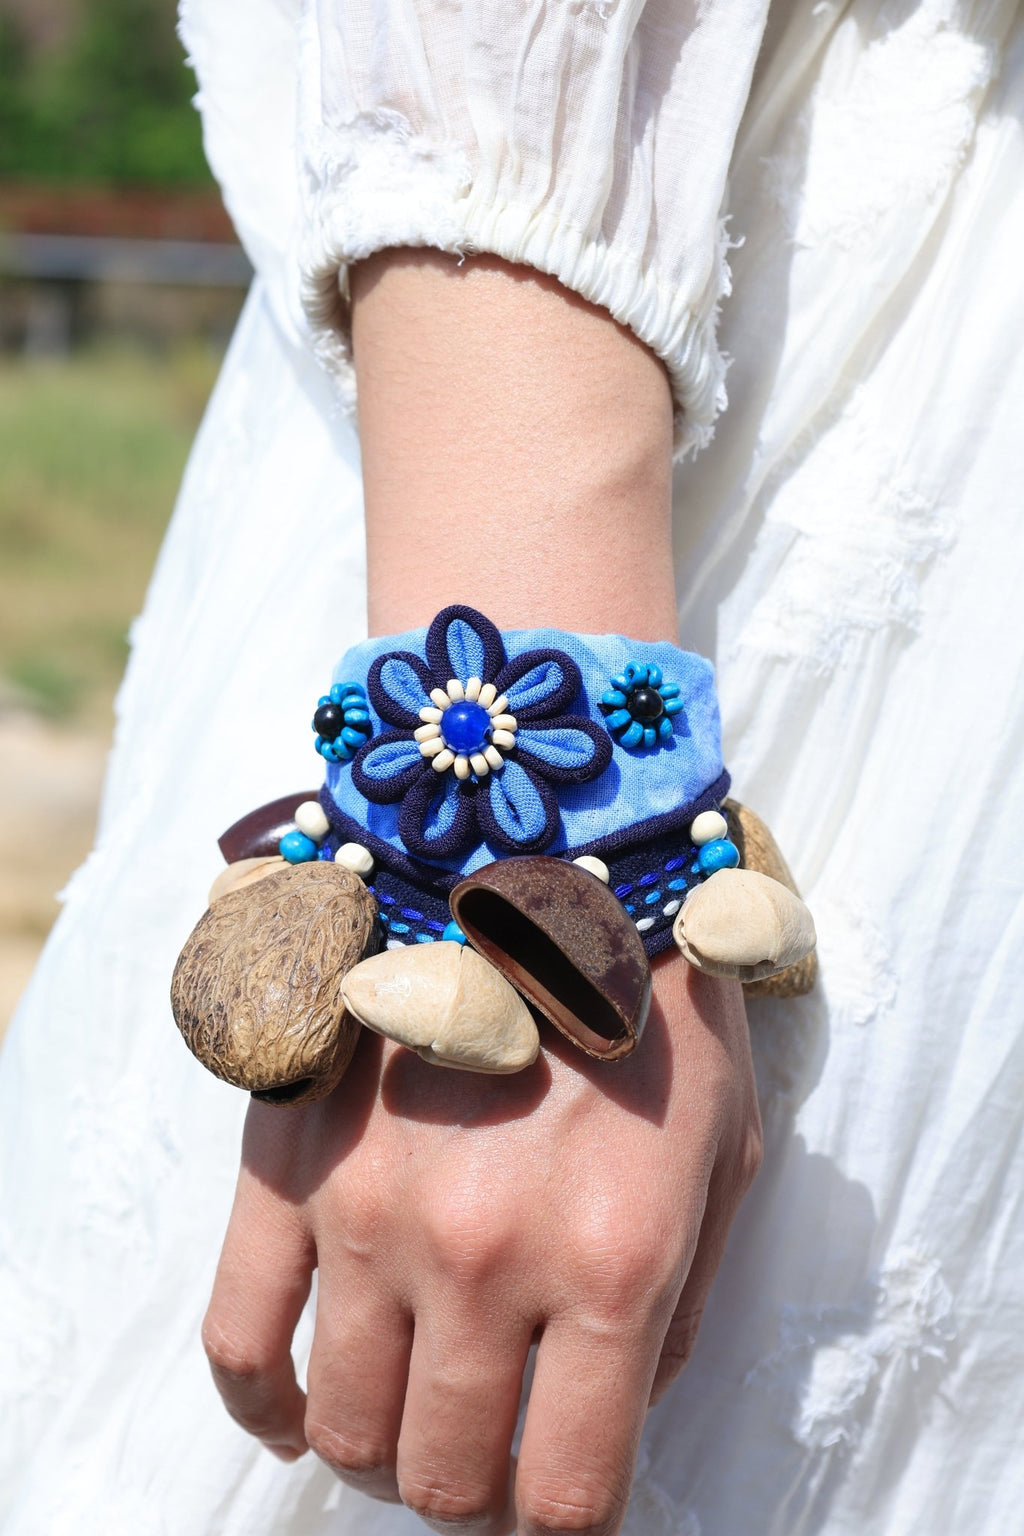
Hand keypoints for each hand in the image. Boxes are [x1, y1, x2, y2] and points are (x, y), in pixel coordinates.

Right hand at [202, 953, 761, 1534]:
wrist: (546, 858)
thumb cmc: (651, 1008)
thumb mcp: (724, 1157)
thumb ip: (677, 1310)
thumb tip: (610, 1413)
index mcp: (611, 1266)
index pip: (567, 1500)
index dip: (565, 1522)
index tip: (560, 1497)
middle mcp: (483, 1256)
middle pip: (442, 1480)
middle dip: (471, 1492)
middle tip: (488, 1451)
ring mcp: (371, 1214)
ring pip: (344, 1428)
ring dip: (380, 1447)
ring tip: (408, 1411)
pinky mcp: (290, 1164)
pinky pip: (237, 1340)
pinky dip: (261, 1405)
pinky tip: (296, 1409)